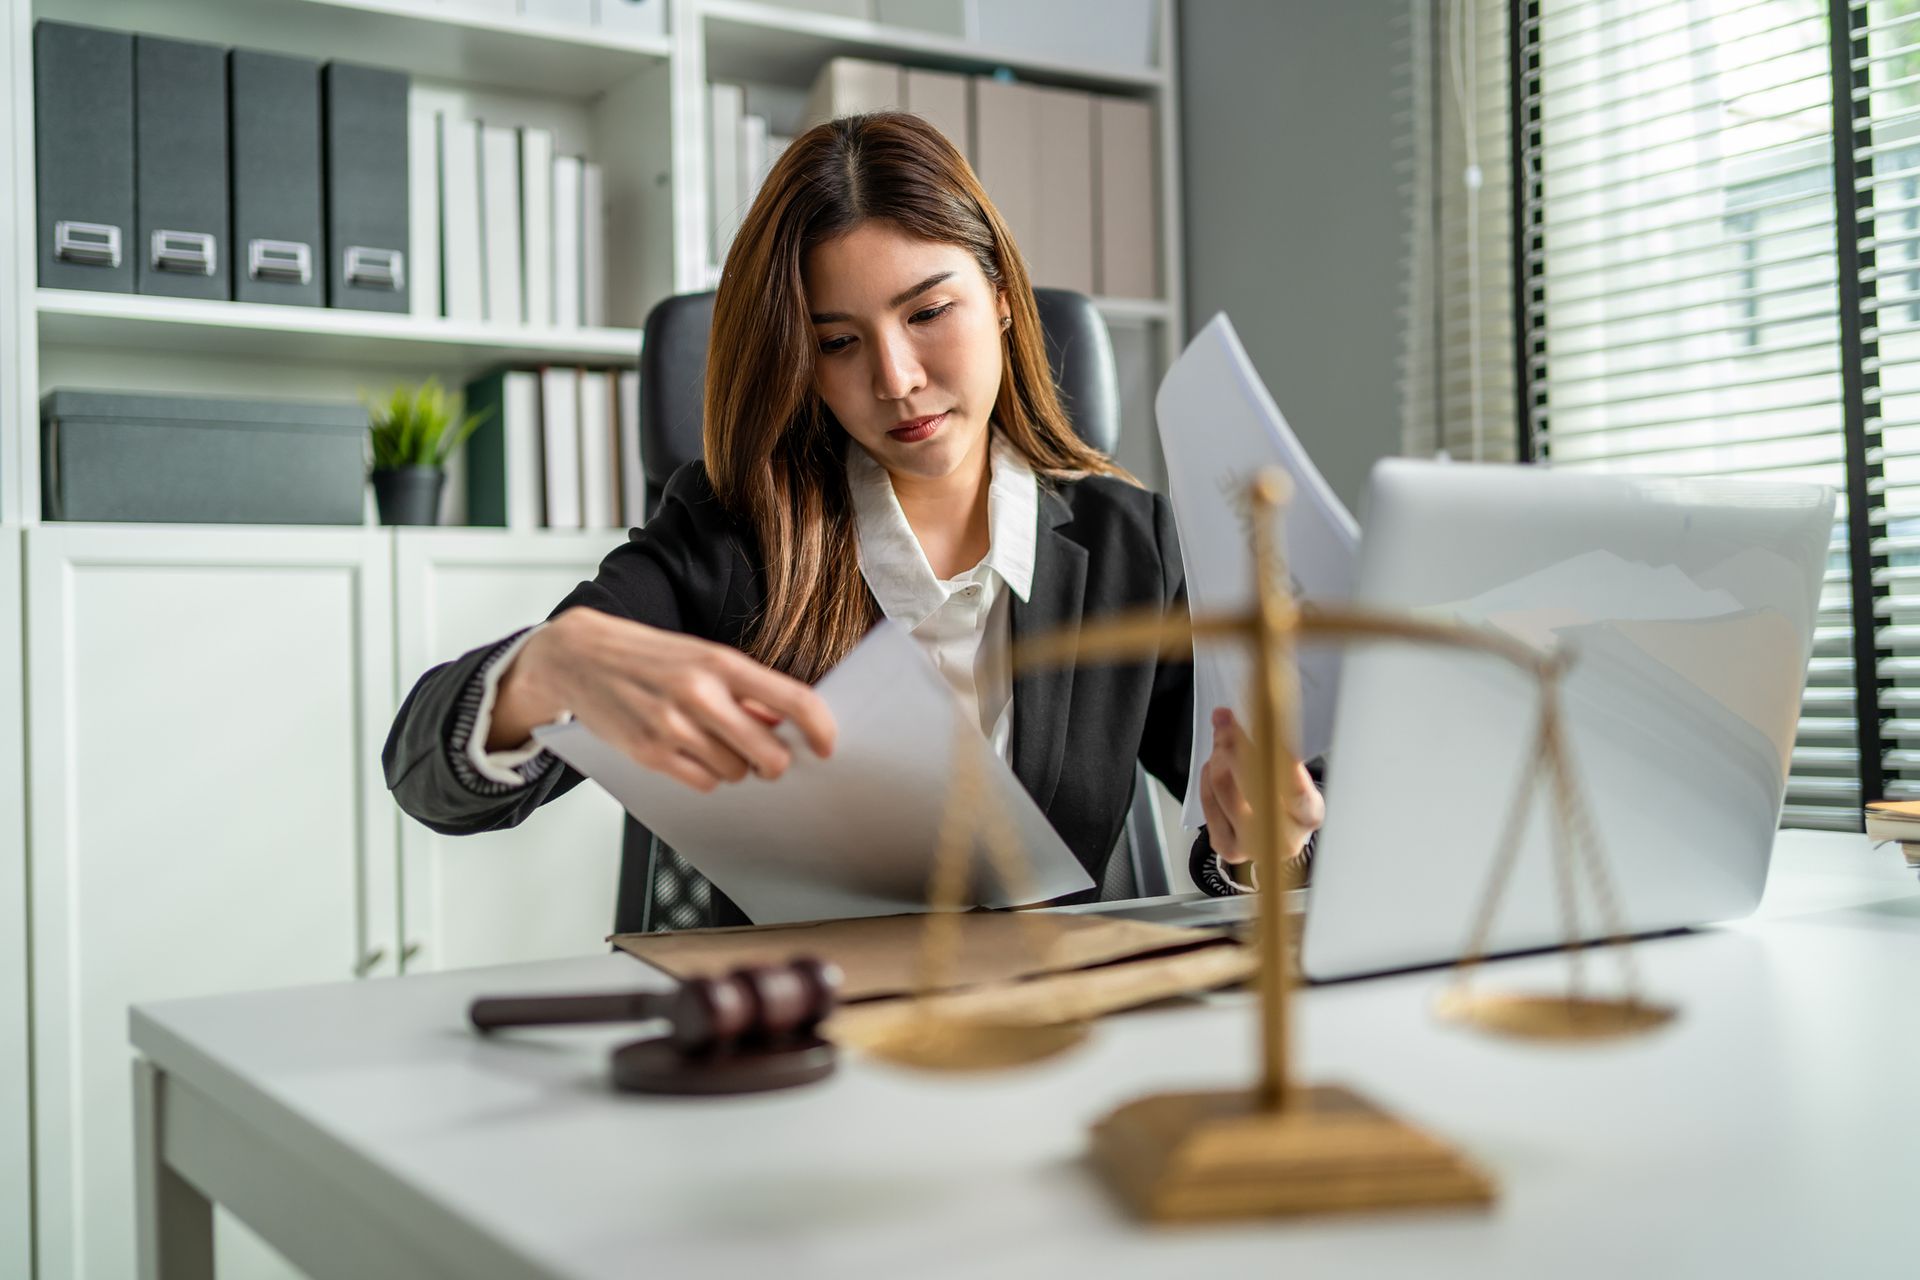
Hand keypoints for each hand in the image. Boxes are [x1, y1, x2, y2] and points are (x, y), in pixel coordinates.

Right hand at [490, 607, 836, 792]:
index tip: (828, 745)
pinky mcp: (649, 753)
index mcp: (720, 662)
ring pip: (735, 773)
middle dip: (774, 762)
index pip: (791, 700)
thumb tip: (787, 725)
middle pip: (769, 755)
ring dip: (734, 766)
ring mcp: (672, 725)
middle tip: (766, 756)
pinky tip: (691, 753)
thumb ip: (745, 690)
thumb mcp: (702, 657)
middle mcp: (699, 693)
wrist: (580, 656)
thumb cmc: (650, 657)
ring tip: (711, 742)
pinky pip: (703, 783)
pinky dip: (706, 776)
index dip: (819, 728)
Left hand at [1199, 706, 1322, 862]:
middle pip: (1251, 783)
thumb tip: (1235, 717)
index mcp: (1309, 815)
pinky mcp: (1227, 846)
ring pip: (1223, 786)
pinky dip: (1208, 775)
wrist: (1278, 835)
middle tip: (1226, 721)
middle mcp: (1284, 838)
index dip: (1276, 756)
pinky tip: (1215, 766)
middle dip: (1234, 744)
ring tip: (1222, 739)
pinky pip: (1208, 799)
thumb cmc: (1288, 799)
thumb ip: (1272, 746)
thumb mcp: (1294, 772)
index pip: (1295, 788)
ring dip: (1219, 755)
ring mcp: (1253, 846)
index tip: (1262, 727)